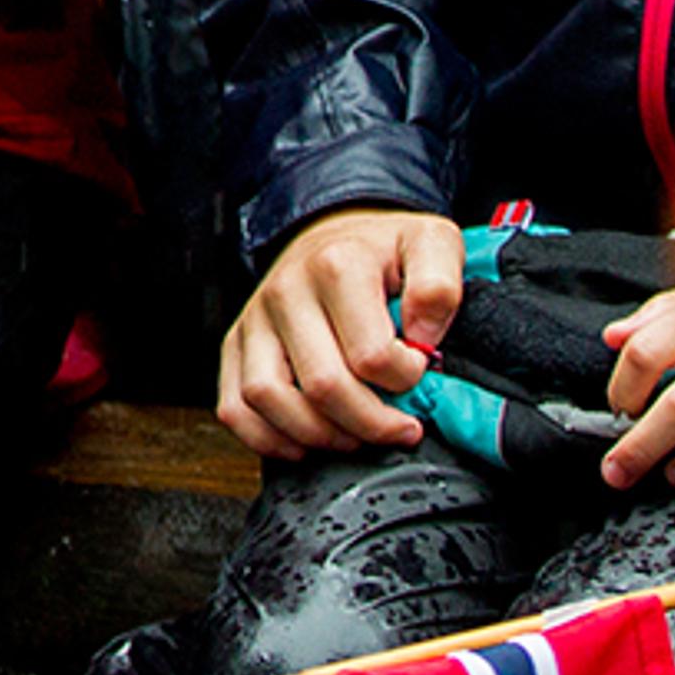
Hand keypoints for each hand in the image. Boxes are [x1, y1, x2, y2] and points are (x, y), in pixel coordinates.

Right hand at [216, 206, 460, 459]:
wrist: (335, 233)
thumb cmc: (385, 251)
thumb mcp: (433, 244)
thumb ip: (439, 286)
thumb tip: (423, 338)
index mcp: (338, 265)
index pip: (372, 356)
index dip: (407, 380)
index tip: (419, 371)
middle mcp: (287, 290)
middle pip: (322, 386)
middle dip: (371, 424)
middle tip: (400, 427)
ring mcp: (256, 318)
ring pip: (268, 398)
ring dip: (318, 435)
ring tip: (355, 435)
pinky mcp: (235, 343)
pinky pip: (235, 407)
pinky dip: (267, 438)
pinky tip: (306, 441)